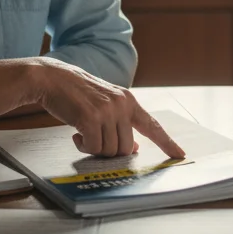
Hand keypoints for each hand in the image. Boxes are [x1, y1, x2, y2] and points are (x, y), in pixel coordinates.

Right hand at [32, 58, 184, 158]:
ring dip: (94, 148)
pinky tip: (75, 133)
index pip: (152, 125)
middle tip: (94, 140)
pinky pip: (93, 148)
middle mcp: (122, 105)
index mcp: (128, 100)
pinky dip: (82, 146)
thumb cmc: (76, 93)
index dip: (167, 142)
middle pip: (126, 148)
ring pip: (110, 151)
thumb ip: (121, 122)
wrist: (52, 78)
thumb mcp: (105, 102)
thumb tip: (132, 148)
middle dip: (110, 151)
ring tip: (83, 133)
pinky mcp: (90, 119)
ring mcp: (107, 111)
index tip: (180, 154)